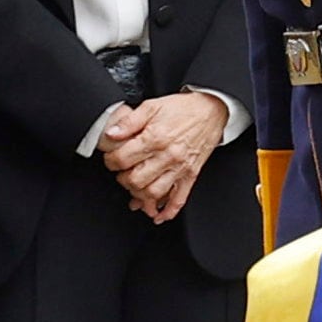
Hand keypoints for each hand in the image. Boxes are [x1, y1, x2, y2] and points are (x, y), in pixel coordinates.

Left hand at [101, 91, 224, 225]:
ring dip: (139, 196)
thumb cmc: (182, 109)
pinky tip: (157, 214)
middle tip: (122, 173)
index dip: (111, 161)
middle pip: (136, 180)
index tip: (111, 160)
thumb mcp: (151, 106)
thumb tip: (111, 134)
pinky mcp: (190, 176)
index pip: (124, 159)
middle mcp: (167, 156)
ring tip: (134, 188)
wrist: (210, 111)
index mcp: (155, 138)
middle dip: (123, 180)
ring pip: (154, 193)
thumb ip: (129, 121)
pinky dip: (167, 211)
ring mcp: (180, 168)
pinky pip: (179, 200)